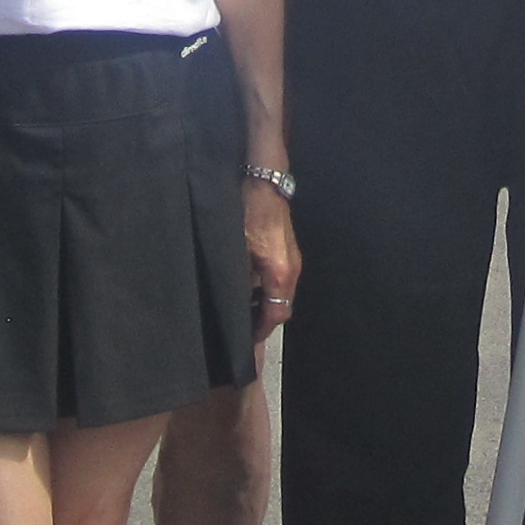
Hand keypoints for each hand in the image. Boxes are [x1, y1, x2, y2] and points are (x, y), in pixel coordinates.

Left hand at [244, 185, 301, 341]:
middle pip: (282, 308)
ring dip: (266, 305)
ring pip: (282, 295)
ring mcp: (293, 261)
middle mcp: (292, 270)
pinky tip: (250, 289)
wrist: (266, 184)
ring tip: (244, 312)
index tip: (246, 341)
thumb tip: (231, 301)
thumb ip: (238, 278)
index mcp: (280, 273)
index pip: (276, 314)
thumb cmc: (249, 214)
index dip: (260, 330)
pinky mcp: (289, 252)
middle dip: (264, 321)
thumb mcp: (237, 248)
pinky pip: (281, 281)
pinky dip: (268, 291)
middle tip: (243, 329)